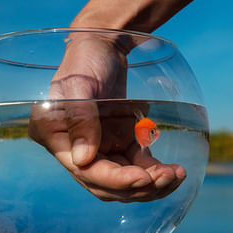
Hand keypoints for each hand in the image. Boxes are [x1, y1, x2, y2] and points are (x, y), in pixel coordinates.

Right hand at [29, 33, 185, 201]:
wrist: (103, 46)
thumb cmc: (86, 59)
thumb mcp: (79, 84)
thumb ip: (80, 120)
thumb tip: (83, 161)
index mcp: (55, 137)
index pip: (86, 171)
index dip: (115, 180)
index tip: (143, 178)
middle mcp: (75, 151)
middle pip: (107, 184)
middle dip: (138, 187)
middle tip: (167, 177)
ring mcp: (100, 150)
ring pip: (125, 182)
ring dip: (151, 185)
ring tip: (176, 175)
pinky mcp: (120, 144)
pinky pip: (138, 167)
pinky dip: (155, 173)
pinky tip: (174, 171)